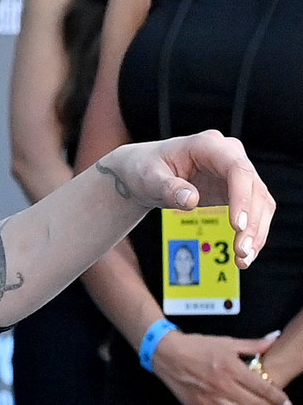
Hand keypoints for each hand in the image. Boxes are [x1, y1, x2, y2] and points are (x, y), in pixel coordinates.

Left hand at [102, 131, 274, 262]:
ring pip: (260, 203)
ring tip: (242, 259)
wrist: (143, 172)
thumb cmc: (144, 169)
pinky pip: (254, 213)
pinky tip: (243, 256)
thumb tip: (190, 200)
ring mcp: (237, 174)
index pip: (237, 169)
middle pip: (254, 189)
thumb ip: (167, 188)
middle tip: (241, 251)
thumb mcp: (148, 177)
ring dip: (256, 233)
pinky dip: (252, 234)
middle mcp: (229, 155)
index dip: (242, 197)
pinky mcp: (239, 192)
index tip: (236, 226)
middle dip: (251, 223)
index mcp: (208, 145)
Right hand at [150, 327, 286, 404]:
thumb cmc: (195, 347)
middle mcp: (223, 386)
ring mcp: (210, 399)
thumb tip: (272, 339)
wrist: (166, 353)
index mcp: (232, 368)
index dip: (279, 398)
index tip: (285, 403)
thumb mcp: (226, 342)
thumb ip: (252, 345)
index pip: (265, 389)